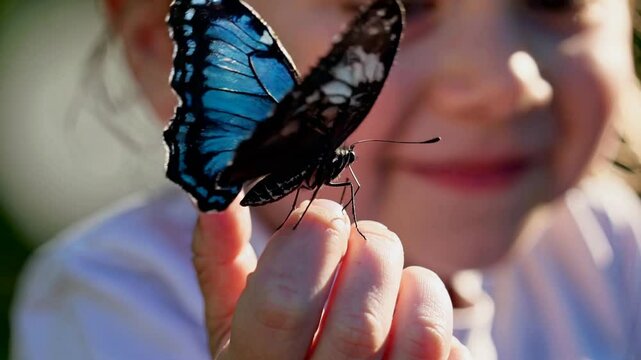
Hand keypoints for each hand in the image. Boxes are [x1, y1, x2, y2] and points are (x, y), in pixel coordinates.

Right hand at [193, 199, 471, 358]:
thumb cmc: (269, 356)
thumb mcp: (232, 322)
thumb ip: (220, 263)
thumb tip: (216, 200)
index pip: (282, 304)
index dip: (310, 241)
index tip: (322, 215)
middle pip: (359, 320)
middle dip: (370, 250)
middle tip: (361, 235)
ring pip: (422, 334)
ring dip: (414, 280)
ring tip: (391, 272)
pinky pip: (453, 353)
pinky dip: (435, 314)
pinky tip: (408, 313)